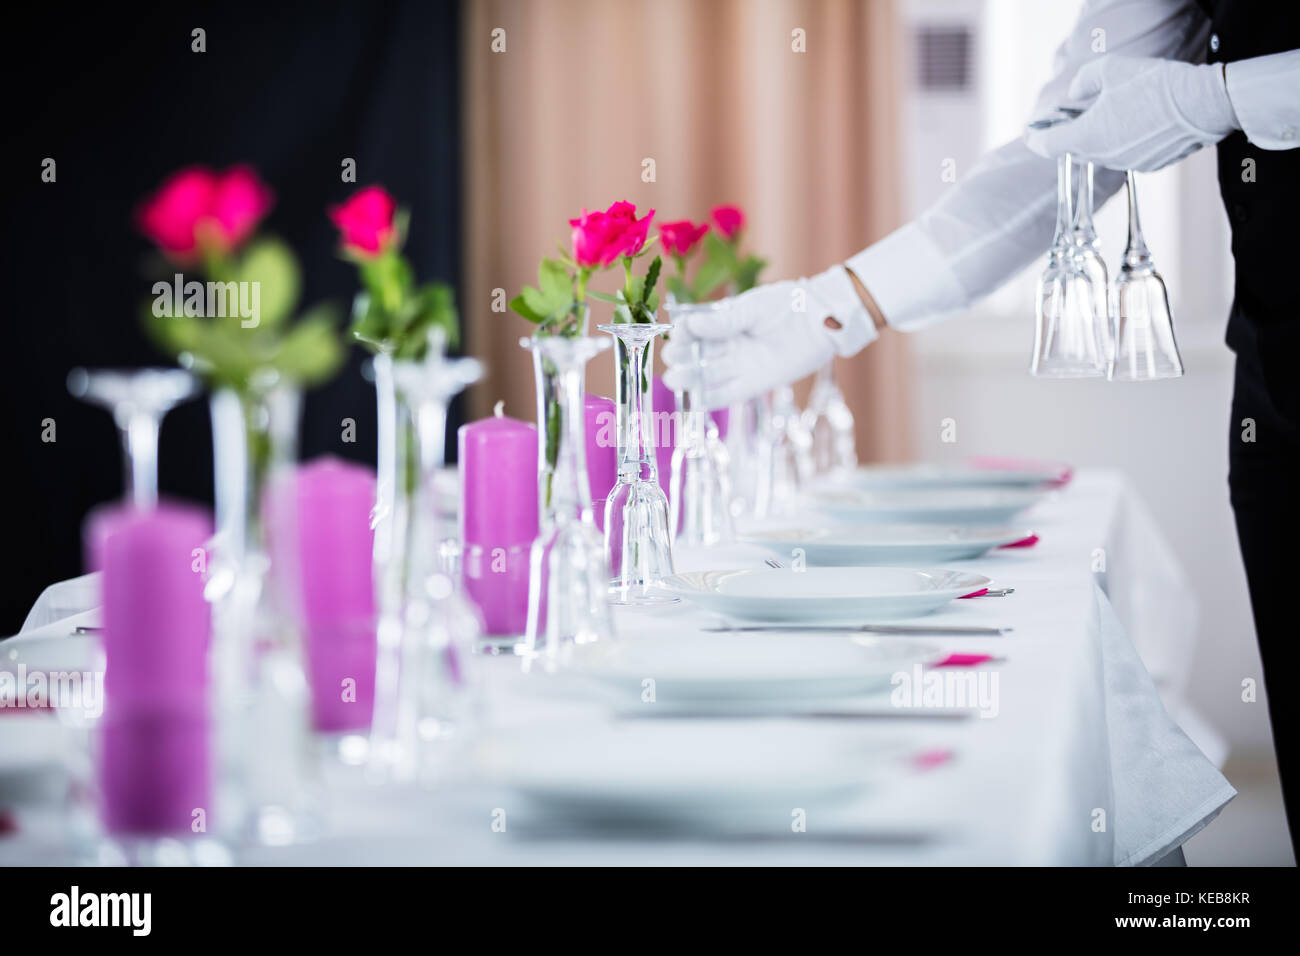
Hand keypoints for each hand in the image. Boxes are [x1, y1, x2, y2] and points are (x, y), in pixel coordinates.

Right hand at [660, 265, 874, 407]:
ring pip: (708, 376)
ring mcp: (741, 365)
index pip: (696, 332)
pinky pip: (728, 394)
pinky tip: (696, 400)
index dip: (683, 335)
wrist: (820, 320)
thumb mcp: (751, 308)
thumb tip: (690, 325)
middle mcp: (730, 346)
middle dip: (682, 358)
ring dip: (691, 379)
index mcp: (726, 323)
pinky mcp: (755, 383)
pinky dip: (712, 399)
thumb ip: (722, 321)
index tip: (676, 335)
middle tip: (672, 359)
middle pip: (698, 356)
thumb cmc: (787, 305)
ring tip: (675, 380)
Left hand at [1025, 55, 1237, 171]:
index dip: (1036, 138)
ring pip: (1101, 152)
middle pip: (1075, 149)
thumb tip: (1074, 93)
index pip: (1049, 145)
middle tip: (1071, 115)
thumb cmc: (1155, 84)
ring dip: (1099, 137)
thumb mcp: (1110, 69)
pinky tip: (1136, 122)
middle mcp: (1103, 157)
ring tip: (1110, 113)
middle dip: (1069, 134)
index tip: (1030, 133)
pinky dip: (1122, 141)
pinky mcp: (1148, 166)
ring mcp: (1126, 164)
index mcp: (1087, 137)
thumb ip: (1083, 81)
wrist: (1203, 104)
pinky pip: (1125, 154)